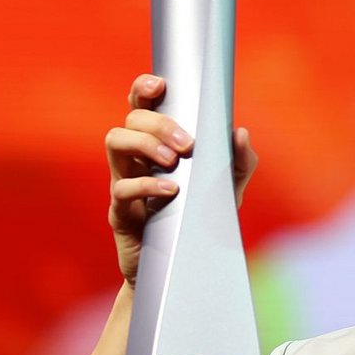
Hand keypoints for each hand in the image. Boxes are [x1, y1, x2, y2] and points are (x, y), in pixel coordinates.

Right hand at [105, 74, 258, 284]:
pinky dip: (146, 184)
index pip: (142, 106)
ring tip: (173, 160)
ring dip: (144, 143)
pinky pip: (121, 189)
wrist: (182, 270)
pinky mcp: (121, 212)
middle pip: (129, 119)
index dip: (144, 88)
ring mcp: (124, 183)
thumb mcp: (227, 190)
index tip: (160, 85)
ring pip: (114, 142)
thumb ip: (239, 162)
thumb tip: (240, 132)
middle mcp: (135, 159)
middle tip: (186, 143)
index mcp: (157, 145)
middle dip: (157, 123)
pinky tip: (171, 190)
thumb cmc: (199, 220)